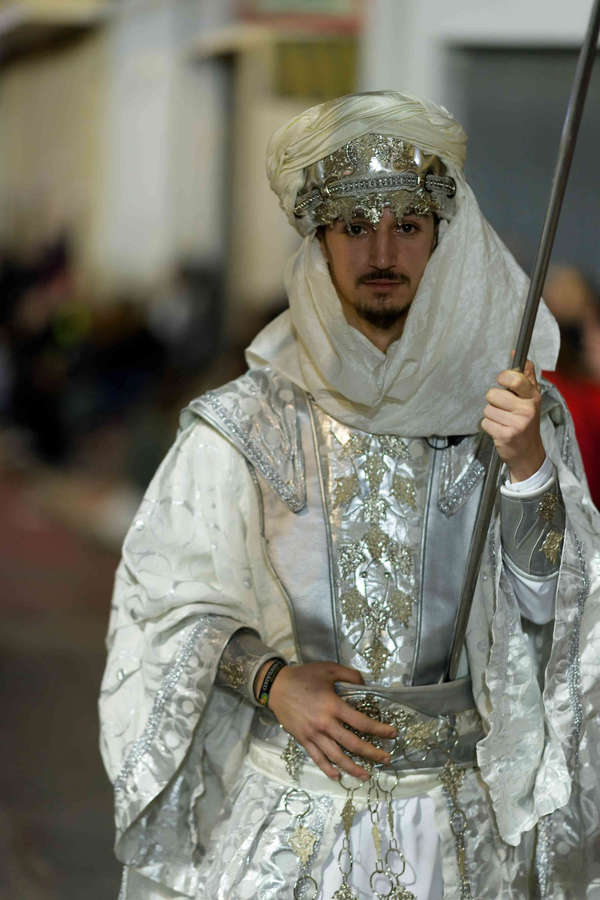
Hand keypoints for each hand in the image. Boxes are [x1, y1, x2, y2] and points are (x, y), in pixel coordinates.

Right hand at [264, 661, 395, 780]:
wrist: (276, 686)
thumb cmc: (304, 676)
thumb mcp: (328, 669)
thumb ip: (349, 675)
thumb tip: (365, 684)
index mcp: (333, 706)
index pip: (361, 722)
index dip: (379, 730)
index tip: (392, 734)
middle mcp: (325, 724)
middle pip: (352, 744)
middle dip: (372, 753)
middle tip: (386, 758)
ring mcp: (313, 734)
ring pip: (336, 756)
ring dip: (353, 767)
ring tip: (366, 775)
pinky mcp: (303, 740)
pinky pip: (317, 758)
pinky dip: (327, 769)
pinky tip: (337, 776)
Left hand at [481, 359, 544, 481]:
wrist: (528, 452)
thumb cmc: (527, 422)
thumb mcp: (531, 399)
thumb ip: (527, 378)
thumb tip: (522, 358)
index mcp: (533, 397)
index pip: (516, 378)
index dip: (503, 377)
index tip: (502, 380)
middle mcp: (527, 409)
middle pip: (493, 394)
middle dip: (494, 401)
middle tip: (503, 408)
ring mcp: (517, 423)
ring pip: (487, 409)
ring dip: (491, 415)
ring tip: (502, 420)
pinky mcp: (505, 435)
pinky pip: (485, 422)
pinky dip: (489, 426)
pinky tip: (499, 429)